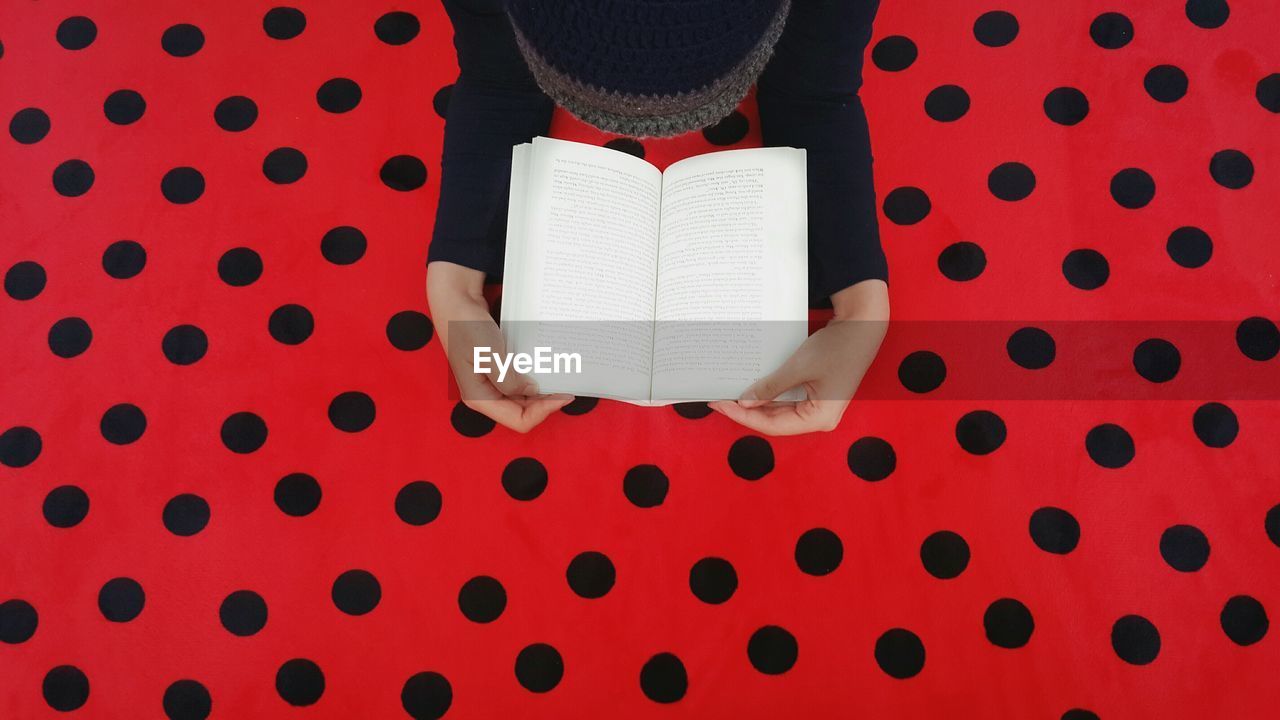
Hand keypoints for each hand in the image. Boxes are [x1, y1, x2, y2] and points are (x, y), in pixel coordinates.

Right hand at [427, 261, 574, 431]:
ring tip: (559, 380)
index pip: (519, 420)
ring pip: (523, 400)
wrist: (456, 302)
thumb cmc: (466, 327)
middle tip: (567, 388)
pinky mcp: (496, 372)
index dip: (543, 412)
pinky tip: (545, 370)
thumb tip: (531, 392)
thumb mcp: (489, 355)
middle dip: (545, 404)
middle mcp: (485, 395)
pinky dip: (534, 380)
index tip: (563, 395)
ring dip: (541, 393)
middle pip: (522, 413)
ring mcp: (490, 384)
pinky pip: (519, 384)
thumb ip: (509, 380)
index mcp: (479, 398)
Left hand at [710, 280, 887, 435]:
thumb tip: (744, 402)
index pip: (771, 425)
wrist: (863, 327)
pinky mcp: (817, 397)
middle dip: (746, 411)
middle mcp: (820, 419)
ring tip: (730, 394)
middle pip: (775, 422)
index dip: (743, 416)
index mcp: (819, 418)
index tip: (720, 405)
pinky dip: (769, 396)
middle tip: (719, 399)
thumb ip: (770, 388)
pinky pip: (787, 402)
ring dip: (756, 404)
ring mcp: (819, 409)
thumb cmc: (836, 346)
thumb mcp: (798, 367)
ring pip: (779, 413)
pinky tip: (752, 389)